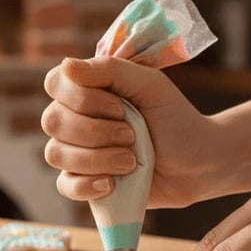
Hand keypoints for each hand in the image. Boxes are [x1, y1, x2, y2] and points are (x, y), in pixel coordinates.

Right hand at [41, 56, 212, 207]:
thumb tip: (66, 64)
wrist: (198, 162)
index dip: (81, 98)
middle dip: (95, 132)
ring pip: (56, 154)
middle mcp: (74, 118)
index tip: (120, 108)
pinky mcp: (83, 182)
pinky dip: (86, 185)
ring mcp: (76, 152)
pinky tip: (111, 184)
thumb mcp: (150, 85)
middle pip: (52, 121)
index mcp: (86, 89)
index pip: (55, 84)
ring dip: (97, 159)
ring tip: (131, 162)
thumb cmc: (174, 118)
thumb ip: (110, 70)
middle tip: (131, 135)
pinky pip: (64, 185)